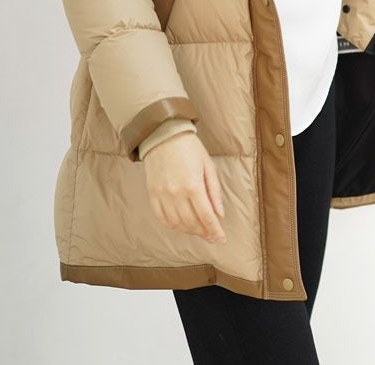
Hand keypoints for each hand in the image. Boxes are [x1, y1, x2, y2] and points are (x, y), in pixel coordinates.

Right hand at [143, 130, 226, 244]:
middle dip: (204, 233)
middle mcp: (176, 193)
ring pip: (177, 224)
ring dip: (190, 231)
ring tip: (200, 231)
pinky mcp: (152, 194)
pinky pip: (162, 218)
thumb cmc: (190, 148)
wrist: (164, 135)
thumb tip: (219, 214)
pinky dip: (173, 226)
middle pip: (192, 223)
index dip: (215, 231)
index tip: (221, 240)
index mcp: (193, 185)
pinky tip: (182, 226)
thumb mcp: (208, 166)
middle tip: (213, 236)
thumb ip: (214, 191)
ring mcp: (162, 195)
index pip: (206, 216)